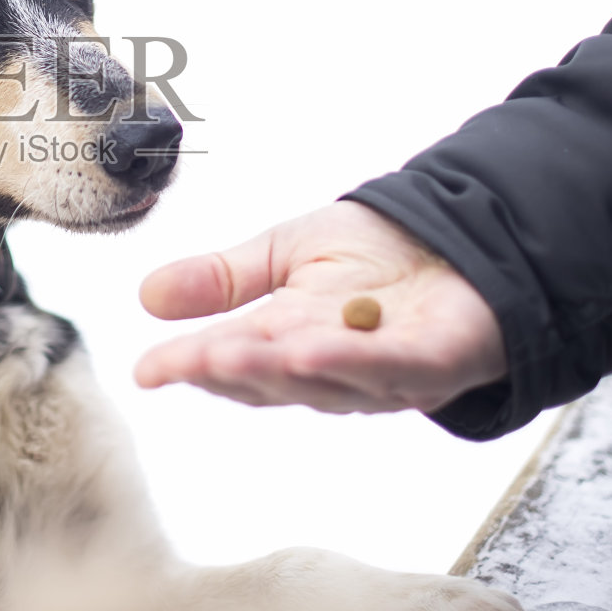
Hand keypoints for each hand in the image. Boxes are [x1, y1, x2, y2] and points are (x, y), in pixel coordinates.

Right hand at [134, 201, 507, 412]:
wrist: (465, 227)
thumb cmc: (380, 249)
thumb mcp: (284, 251)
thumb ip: (223, 279)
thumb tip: (147, 296)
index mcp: (290, 338)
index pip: (232, 360)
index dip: (190, 367)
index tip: (146, 371)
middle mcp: (332, 367)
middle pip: (274, 378)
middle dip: (230, 370)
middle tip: (188, 362)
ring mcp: (383, 372)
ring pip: (324, 382)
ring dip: (279, 370)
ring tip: (233, 355)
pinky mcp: (436, 362)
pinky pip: (391, 369)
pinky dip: (351, 364)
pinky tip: (310, 351)